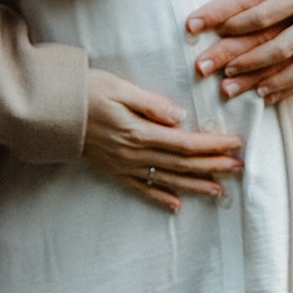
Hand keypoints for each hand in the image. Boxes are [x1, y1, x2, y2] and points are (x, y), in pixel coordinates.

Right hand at [83, 70, 242, 212]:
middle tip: (239, 168)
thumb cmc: (86, 92)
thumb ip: (152, 104)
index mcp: (140, 132)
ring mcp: (125, 167)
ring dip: (195, 186)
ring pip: (168, 180)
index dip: (212, 146)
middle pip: (182, 164)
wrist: (53, 112)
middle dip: (213, 166)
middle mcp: (135, 154)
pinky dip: (161, 198)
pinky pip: (142, 189)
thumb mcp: (120, 88)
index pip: (185, 143)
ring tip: (220, 191)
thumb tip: (181, 117)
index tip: (235, 144)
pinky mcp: (115, 172)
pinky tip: (177, 205)